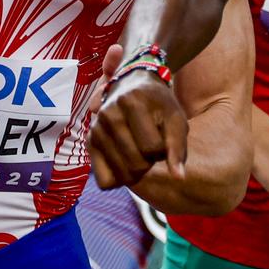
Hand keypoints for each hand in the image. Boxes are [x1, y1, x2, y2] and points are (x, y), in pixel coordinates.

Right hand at [88, 44, 187, 188]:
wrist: (131, 87)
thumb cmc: (158, 105)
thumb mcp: (175, 119)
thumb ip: (178, 147)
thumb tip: (179, 178)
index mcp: (131, 103)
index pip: (153, 148)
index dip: (163, 149)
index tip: (161, 136)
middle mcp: (108, 115)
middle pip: (136, 164)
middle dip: (150, 161)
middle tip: (150, 145)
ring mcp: (95, 130)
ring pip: (122, 175)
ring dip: (136, 170)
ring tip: (138, 150)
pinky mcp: (89, 143)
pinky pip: (104, 181)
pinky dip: (118, 179)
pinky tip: (125, 162)